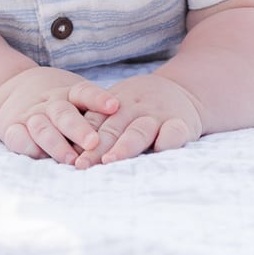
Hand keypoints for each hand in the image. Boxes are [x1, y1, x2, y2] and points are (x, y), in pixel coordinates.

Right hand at [0, 67, 119, 165]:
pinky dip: (26, 146)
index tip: (114, 106)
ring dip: (56, 144)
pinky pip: (17, 137)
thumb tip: (130, 135)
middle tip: (93, 143)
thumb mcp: (75, 98)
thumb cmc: (58, 101)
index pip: (84, 92)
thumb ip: (95, 114)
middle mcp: (50, 103)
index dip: (99, 98)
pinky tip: (38, 155)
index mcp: (69, 93)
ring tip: (72, 160)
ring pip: (42, 127)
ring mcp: (30, 115)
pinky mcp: (12, 128)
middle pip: (64, 113)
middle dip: (78, 129)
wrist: (10, 88)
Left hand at [74, 73, 202, 168]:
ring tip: (111, 160)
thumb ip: (98, 127)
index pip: (94, 122)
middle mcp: (134, 108)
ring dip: (124, 146)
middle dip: (96, 148)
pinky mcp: (181, 122)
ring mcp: (158, 115)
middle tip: (83, 165)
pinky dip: (167, 140)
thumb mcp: (117, 107)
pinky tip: (158, 151)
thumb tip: (70, 154)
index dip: (81, 139)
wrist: (183, 90)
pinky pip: (174, 131)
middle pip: (113, 128)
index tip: (71, 158)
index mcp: (114, 105)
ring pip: (139, 130)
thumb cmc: (140, 106)